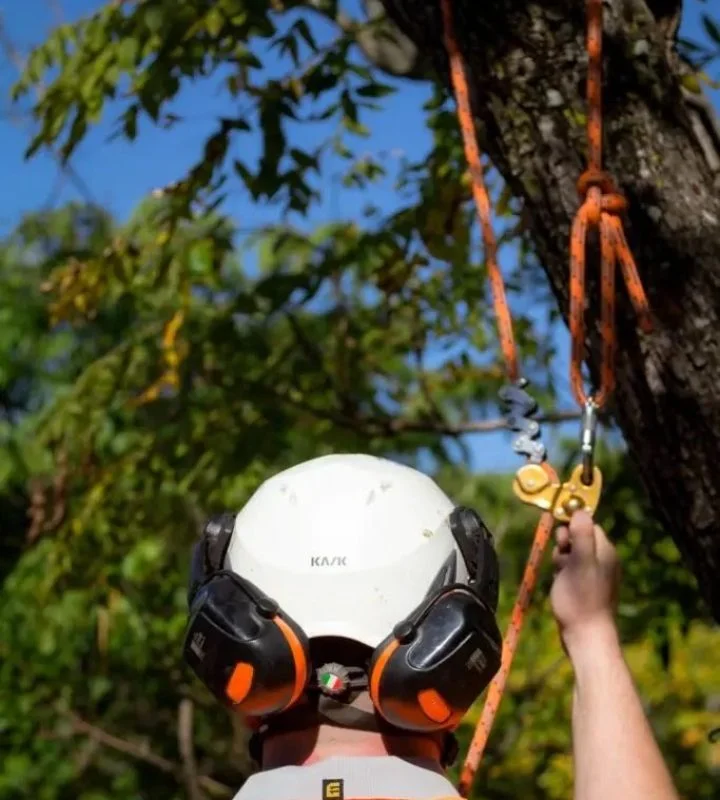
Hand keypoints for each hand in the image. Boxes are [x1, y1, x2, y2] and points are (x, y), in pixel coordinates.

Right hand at [550, 511, 619, 652]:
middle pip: (579, 538)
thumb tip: (579, 510)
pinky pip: (573, 569)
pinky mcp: (588, 586)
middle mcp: (604, 559)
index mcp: (605, 550)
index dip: (571, 527)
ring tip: (560, 575)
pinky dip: (564, 573)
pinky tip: (561, 585)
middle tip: (560, 562)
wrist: (586, 636)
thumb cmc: (581, 599)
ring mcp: (596, 574)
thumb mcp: (579, 562)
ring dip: (562, 559)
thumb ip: (581, 535)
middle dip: (565, 545)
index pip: (587, 524)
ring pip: (573, 554)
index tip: (562, 541)